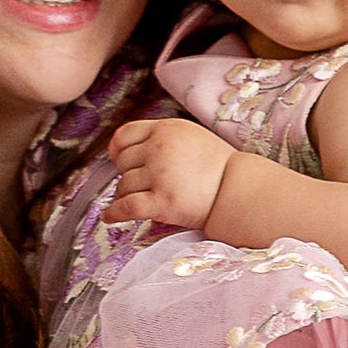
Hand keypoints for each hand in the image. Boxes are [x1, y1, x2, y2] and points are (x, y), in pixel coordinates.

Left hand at [105, 115, 234, 235]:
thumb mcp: (189, 135)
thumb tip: (126, 149)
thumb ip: (161, 137)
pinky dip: (114, 214)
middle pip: (123, 163)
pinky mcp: (162, 202)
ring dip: (125, 195)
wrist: (237, 189)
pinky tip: (109, 218)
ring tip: (138, 200)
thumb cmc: (216, 166)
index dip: (117, 149)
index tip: (116, 159)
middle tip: (142, 185)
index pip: (124, 135)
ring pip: (124, 186)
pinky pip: (126, 207)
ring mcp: (160, 175)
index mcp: (165, 129)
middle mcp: (159, 148)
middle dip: (128, 175)